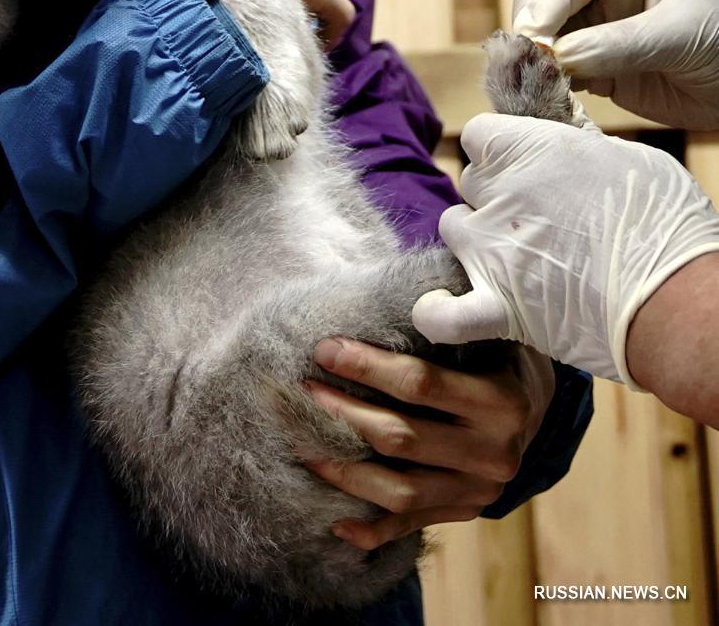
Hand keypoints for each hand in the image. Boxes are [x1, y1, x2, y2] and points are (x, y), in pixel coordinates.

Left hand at [302, 337, 553, 549]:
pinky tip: (335, 519)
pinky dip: (371, 528)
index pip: (421, 385)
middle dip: (342, 413)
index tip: (325, 350)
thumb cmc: (496, 353)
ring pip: (399, 491)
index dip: (366, 367)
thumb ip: (452, 323)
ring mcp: (480, 491)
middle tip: (301, 391)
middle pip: (401, 439)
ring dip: (343, 469)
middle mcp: (495, 454)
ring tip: (302, 444)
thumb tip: (408, 307)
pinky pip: (410, 525)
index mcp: (502, 401)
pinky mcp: (465, 512)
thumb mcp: (488, 329)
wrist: (535, 405)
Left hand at [412, 114, 718, 384]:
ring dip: (473, 236)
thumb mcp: (629, 159)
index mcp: (529, 151)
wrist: (676, 299)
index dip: (497, 146)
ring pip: (452, 228)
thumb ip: (582, 146)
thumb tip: (567, 135)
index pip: (477, 133)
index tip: (520, 160)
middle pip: (470, 180)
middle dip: (494, 192)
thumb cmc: (665, 224)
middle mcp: (499, 196)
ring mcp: (491, 250)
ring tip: (511, 250)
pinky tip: (437, 308)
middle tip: (537, 212)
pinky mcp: (496, 305)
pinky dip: (437, 314)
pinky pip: (443, 314)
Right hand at [512, 0, 718, 128]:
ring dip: (536, 54)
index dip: (547, 4)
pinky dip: (546, 76)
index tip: (532, 40)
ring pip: (540, 27)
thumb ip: (618, 45)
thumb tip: (556, 58)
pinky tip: (554, 91)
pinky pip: (552, 60)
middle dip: (534, 26)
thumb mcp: (682, 36)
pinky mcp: (591, 50)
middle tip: (533, 63)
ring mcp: (598, 12)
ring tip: (541, 81)